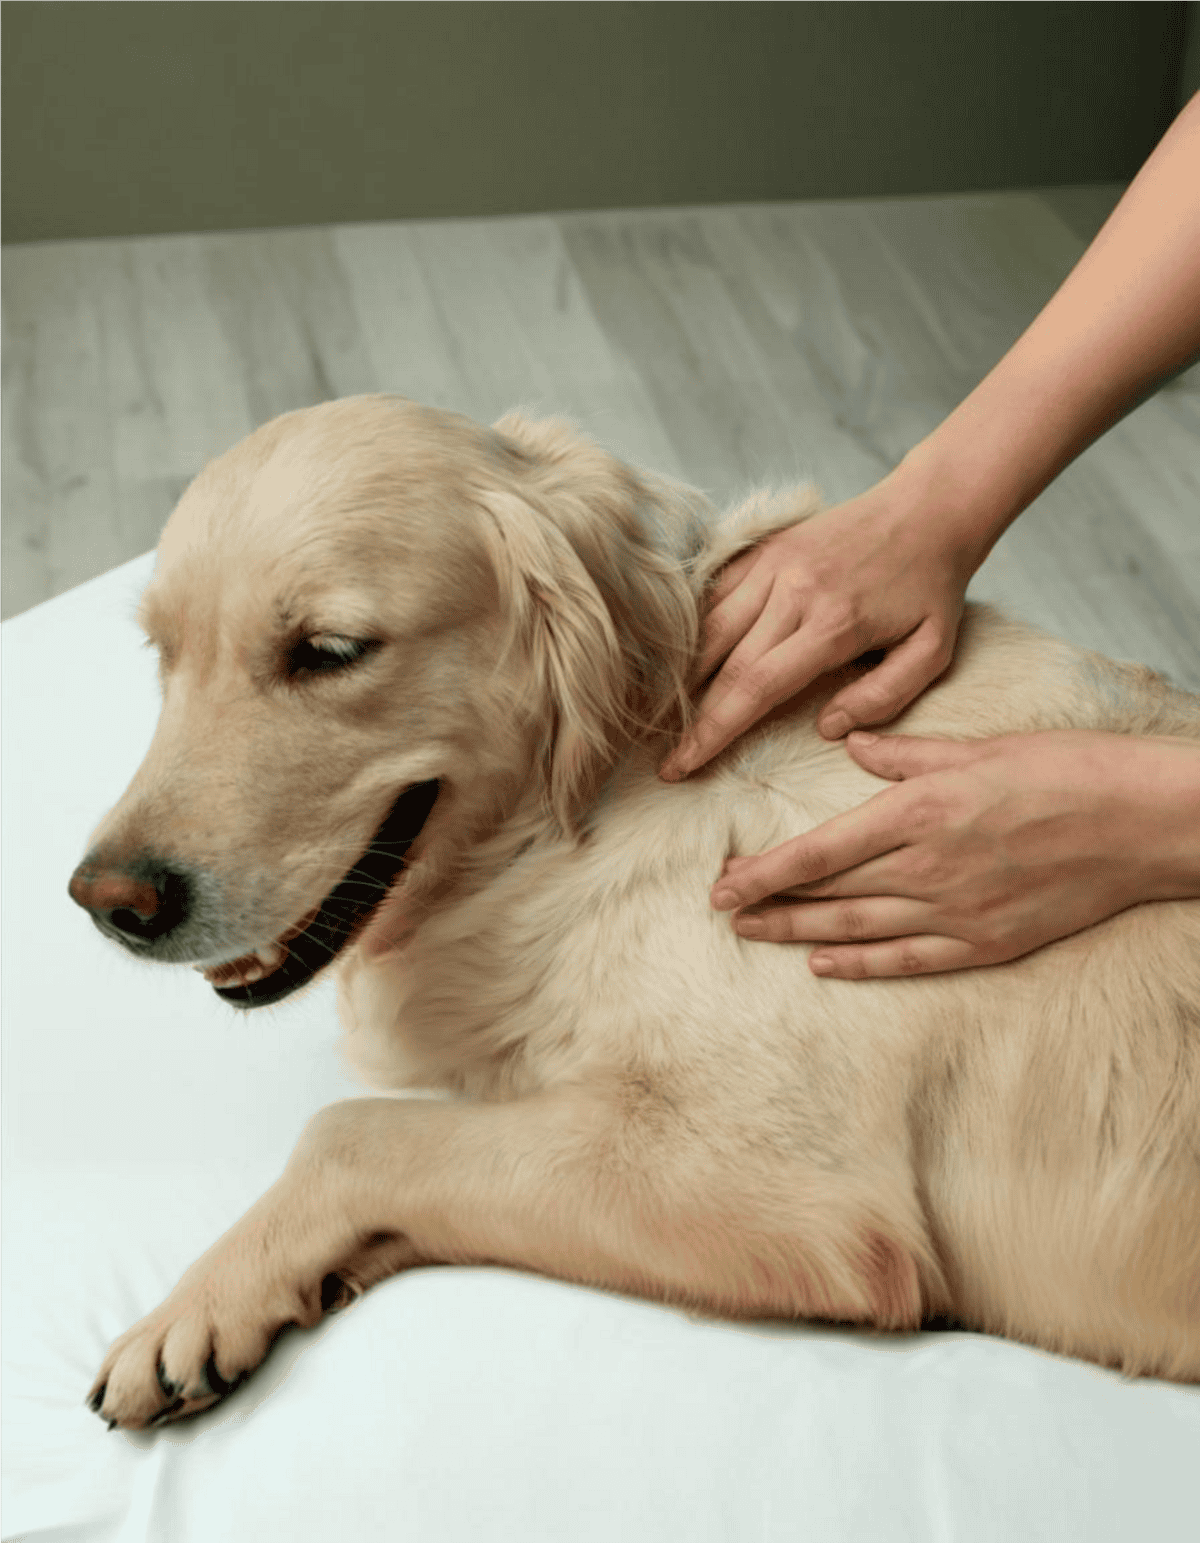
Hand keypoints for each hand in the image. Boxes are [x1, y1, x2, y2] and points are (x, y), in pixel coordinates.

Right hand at [659, 468, 977, 781]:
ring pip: (708, 628)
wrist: (927, 508)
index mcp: (833, 623)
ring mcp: (772, 564)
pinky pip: (714, 593)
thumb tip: (827, 728)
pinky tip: (680, 664)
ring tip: (660, 715)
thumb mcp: (933, 650)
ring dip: (680, 676)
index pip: (756, 687)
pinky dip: (692, 631)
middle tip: (666, 759)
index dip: (713, 732)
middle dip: (690, 719)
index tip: (683, 766)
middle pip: (722, 665)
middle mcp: (792, 591)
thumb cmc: (932, 587)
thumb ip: (884, 697)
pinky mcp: (763, 549)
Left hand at [710, 729, 1199, 978]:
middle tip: (722, 910)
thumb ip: (904, 754)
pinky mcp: (986, 943)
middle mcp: (928, 868)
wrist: (1140, 822)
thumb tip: (849, 743)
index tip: (721, 884)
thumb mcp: (977, 747)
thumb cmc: (1063, 771)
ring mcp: (957, 913)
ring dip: (799, 933)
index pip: (819, 851)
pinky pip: (908, 960)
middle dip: (769, 902)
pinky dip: (861, 964)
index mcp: (920, 812)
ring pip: (857, 929)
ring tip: (755, 934)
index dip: (764, 872)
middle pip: (829, 893)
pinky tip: (823, 964)